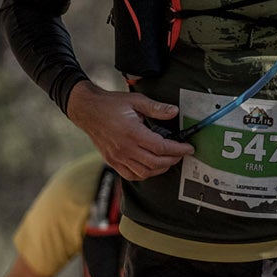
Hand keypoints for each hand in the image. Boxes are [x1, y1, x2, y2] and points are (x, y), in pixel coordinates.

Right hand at [66, 83, 193, 180]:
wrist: (88, 110)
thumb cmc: (111, 104)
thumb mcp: (136, 100)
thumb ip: (156, 108)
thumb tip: (174, 111)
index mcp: (132, 133)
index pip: (161, 147)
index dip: (178, 149)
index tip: (188, 148)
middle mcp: (125, 148)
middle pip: (156, 163)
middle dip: (173, 160)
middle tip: (181, 153)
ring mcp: (118, 157)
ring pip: (145, 173)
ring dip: (160, 169)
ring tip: (168, 160)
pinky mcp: (112, 161)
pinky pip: (131, 176)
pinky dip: (144, 174)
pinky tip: (150, 167)